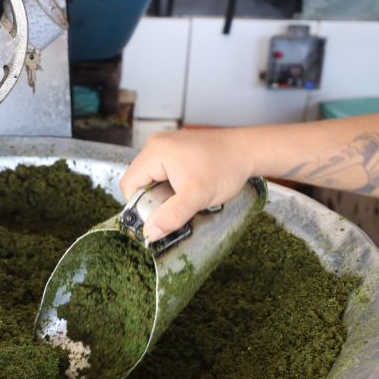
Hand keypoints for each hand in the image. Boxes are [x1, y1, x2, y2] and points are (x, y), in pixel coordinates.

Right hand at [120, 129, 252, 241]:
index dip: (139, 204)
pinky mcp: (176, 149)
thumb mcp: (197, 197)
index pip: (129, 184)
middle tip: (174, 207)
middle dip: (152, 199)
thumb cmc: (225, 167)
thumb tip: (149, 233)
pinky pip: (162, 172)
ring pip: (150, 178)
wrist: (249, 150)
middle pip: (138, 180)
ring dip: (162, 193)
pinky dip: (170, 185)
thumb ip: (171, 216)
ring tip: (183, 198)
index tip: (158, 215)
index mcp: (155, 151)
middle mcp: (156, 144)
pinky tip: (187, 189)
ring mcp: (166, 145)